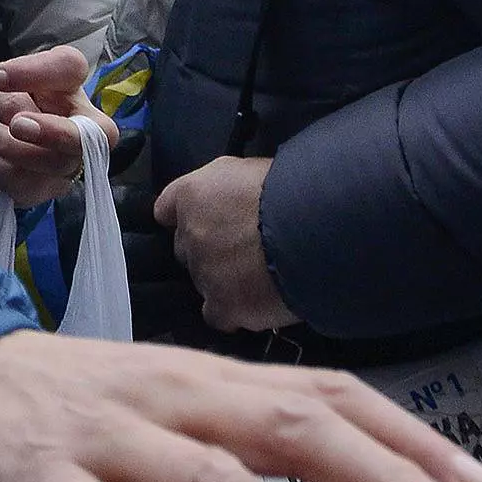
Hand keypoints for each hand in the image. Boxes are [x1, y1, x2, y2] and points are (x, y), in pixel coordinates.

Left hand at [0, 47, 115, 204]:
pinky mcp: (50, 187)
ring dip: (12, 148)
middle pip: (100, 133)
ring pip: (59, 163)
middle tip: (17, 125)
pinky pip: (32, 187)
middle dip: (58, 132)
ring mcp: (70, 158)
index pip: (73, 68)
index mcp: (66, 82)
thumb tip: (20, 115)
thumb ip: (4, 93)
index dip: (39, 72)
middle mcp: (80, 120)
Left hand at [154, 156, 297, 331]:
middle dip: (209, 247)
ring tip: (259, 274)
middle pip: (187, 247)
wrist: (314, 228)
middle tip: (242, 246)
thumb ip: (226, 186)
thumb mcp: (251, 168)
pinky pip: (217, 314)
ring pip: (204, 280)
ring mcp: (203, 272)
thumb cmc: (291, 187)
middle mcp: (190, 233)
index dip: (188, 215)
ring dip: (224, 278)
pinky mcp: (222, 306)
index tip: (206, 219)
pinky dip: (233, 310)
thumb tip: (230, 200)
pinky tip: (256, 301)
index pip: (167, 209)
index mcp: (192, 193)